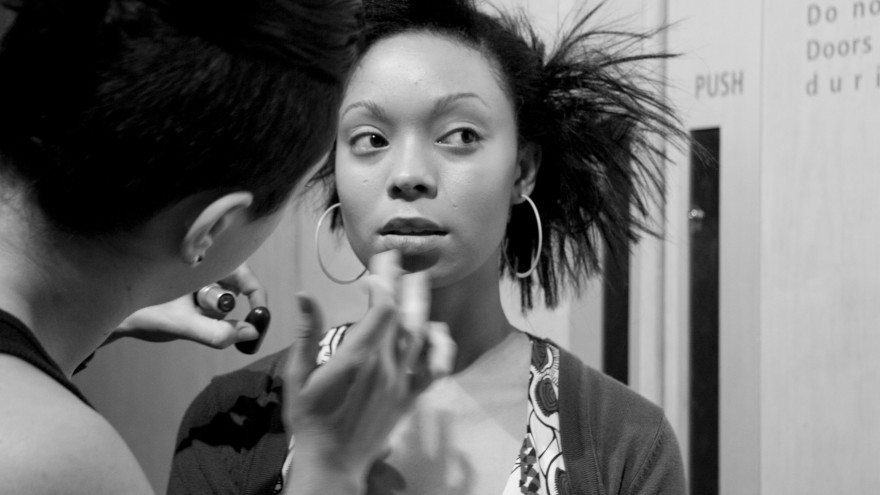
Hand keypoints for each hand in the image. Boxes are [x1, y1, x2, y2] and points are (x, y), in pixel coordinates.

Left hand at [107, 264, 267, 348]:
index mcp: (202, 258)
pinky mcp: (196, 294)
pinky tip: (182, 317)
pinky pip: (214, 309)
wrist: (110, 315)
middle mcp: (205, 265)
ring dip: (208, 315)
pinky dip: (205, 318)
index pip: (244, 272)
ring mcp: (201, 280)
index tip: (259, 319)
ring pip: (223, 302)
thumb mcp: (180, 324)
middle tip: (195, 315)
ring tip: (180, 316)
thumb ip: (214, 332)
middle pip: (234, 289)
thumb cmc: (140, 310)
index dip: (256, 295)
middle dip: (218, 307)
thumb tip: (250, 333)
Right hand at [282, 251, 454, 492]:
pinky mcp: (410, 398)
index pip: (381, 307)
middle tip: (402, 262)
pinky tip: (436, 333)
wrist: (332, 463)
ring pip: (422, 336)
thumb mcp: (297, 376)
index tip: (377, 266)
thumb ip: (306, 334)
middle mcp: (385, 366)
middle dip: (405, 284)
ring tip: (418, 286)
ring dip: (421, 307)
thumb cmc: (310, 421)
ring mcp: (402, 382)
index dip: (383, 281)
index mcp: (357, 357)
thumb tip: (305, 297)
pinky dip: (441, 349)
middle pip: (404, 314)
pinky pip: (435, 370)